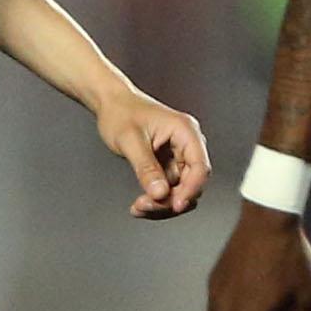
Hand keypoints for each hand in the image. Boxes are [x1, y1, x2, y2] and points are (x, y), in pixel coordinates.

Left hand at [96, 87, 209, 219]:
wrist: (111, 104)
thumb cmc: (121, 112)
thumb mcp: (130, 141)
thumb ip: (146, 168)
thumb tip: (160, 193)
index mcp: (185, 131)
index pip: (200, 167)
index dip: (191, 190)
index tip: (175, 205)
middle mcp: (186, 143)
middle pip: (192, 183)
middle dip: (170, 199)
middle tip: (144, 205)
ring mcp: (178, 155)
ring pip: (181, 190)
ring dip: (162, 203)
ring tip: (139, 206)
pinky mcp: (168, 164)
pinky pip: (169, 188)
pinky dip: (156, 199)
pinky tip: (140, 204)